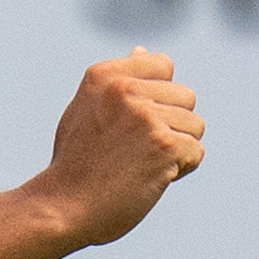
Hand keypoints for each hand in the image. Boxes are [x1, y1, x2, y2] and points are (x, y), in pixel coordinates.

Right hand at [28, 52, 206, 249]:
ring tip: (143, 164)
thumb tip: (143, 51)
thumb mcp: (85, 110)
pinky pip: (196, 151)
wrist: (62, 207)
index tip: (135, 124)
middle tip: (138, 150)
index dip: (159, 98)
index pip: (164, 66)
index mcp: (105, 76)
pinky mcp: (162, 144)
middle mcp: (125, 89)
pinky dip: (181, 169)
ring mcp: (145, 115)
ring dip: (177, 149)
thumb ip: (116, 82)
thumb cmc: (75, 164)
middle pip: (186, 97)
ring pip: (195, 125)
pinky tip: (152, 178)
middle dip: (171, 125)